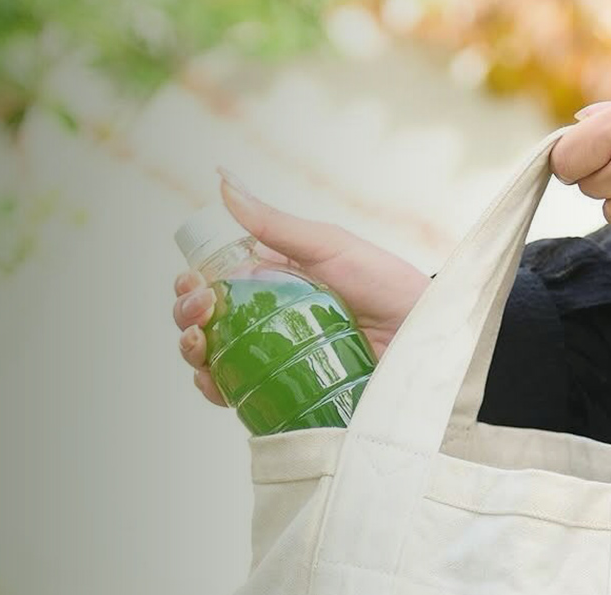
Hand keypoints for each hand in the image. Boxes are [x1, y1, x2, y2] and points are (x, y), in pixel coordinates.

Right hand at [172, 173, 430, 405]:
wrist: (424, 336)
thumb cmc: (386, 285)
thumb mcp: (330, 247)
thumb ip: (276, 224)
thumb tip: (223, 180)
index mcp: (269, 283)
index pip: (212, 284)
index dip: (190, 285)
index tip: (194, 285)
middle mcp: (266, 322)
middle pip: (204, 323)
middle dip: (186, 316)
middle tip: (202, 311)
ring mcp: (274, 360)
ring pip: (213, 360)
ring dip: (192, 353)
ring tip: (202, 346)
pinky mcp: (286, 394)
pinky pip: (240, 397)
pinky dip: (217, 391)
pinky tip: (216, 382)